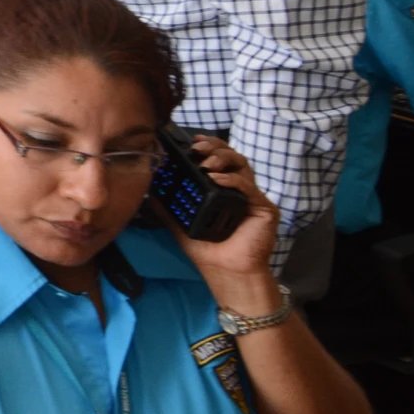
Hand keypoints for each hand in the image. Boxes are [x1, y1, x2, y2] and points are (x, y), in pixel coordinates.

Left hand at [168, 135, 283, 300]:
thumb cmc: (207, 249)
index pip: (218, 160)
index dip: (209, 147)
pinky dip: (232, 181)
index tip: (192, 142)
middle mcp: (239, 190)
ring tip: (205, 164)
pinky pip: (249, 188)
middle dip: (215, 148)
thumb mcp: (181, 223)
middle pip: (232, 157)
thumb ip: (168, 206)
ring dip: (223, 159)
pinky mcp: (264, 208)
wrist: (226, 271)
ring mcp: (252, 198)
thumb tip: (149, 190)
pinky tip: (217, 180)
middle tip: (197, 148)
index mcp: (222, 189)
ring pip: (243, 166)